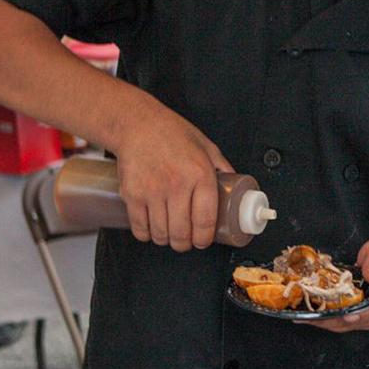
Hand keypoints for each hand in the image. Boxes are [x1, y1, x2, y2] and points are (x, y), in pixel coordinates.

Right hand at [111, 101, 232, 250]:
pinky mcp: (132, 195)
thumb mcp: (206, 146)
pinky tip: (151, 229)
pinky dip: (146, 234)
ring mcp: (152, 191)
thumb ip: (222, 168)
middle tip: (186, 241)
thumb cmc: (171, 133)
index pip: (205, 220)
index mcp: (200, 174)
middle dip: (185, 244)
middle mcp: (177, 185)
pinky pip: (139, 228)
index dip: (204, 238)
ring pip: (161, 234)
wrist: (137, 124)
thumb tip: (236, 186)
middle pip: (182, 233)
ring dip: (166, 240)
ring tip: (169, 234)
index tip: (203, 241)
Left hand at [308, 237, 368, 333]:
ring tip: (303, 315)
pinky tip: (308, 312)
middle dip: (330, 320)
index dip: (357, 317)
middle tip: (309, 315)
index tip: (342, 316)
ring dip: (322, 321)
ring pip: (342, 325)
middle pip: (352, 324)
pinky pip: (338, 320)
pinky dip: (323, 317)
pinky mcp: (356, 315)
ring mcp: (366, 316)